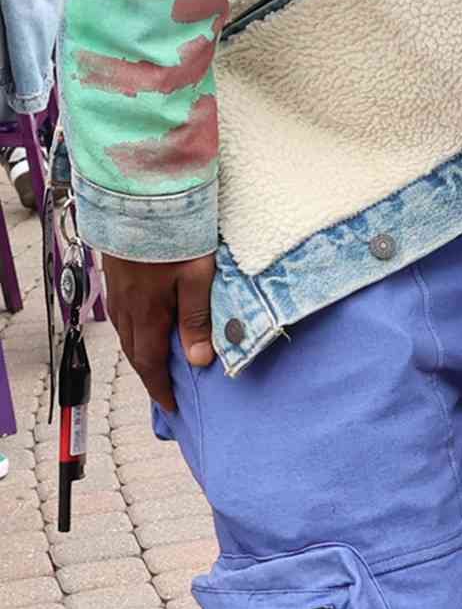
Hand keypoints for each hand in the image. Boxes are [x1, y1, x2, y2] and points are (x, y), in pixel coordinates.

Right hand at [104, 253, 216, 412]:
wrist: (140, 201)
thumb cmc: (176, 237)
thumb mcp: (197, 278)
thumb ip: (197, 319)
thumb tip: (197, 361)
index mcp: (146, 314)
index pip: (150, 363)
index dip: (160, 388)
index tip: (171, 407)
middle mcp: (126, 309)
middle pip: (136, 353)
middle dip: (151, 375)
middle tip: (168, 392)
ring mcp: (118, 293)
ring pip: (128, 335)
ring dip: (143, 354)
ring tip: (161, 366)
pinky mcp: (117, 279)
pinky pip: (124, 317)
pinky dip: (137, 333)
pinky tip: (149, 329)